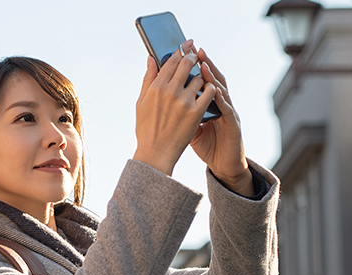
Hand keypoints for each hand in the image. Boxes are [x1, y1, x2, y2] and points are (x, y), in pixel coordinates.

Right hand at [133, 40, 216, 175]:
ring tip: (199, 79)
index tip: (186, 44)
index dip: (180, 50)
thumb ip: (148, 78)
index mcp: (155, 87)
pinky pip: (208, 92)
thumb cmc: (147, 129)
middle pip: (186, 64)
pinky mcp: (196, 111)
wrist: (156, 152)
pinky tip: (208, 89)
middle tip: (196, 54)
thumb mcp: (142, 102)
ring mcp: (184, 101)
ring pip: (198, 77)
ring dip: (200, 76)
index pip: (171, 61)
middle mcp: (170, 91)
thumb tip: (152, 59)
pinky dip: (209, 88)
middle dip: (193, 56)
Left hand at [189, 47, 252, 196]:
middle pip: (213, 79)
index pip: (201, 79)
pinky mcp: (233, 124)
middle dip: (204, 63)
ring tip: (203, 63)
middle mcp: (221, 103)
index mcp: (209, 102)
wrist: (223, 165)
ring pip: (222, 90)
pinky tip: (213, 90)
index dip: (193, 65)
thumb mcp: (190, 124)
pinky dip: (221, 98)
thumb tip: (165, 93)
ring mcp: (228, 112)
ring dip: (213, 76)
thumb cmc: (208, 144)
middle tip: (194, 49)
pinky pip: (227, 109)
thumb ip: (180, 107)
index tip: (182, 51)